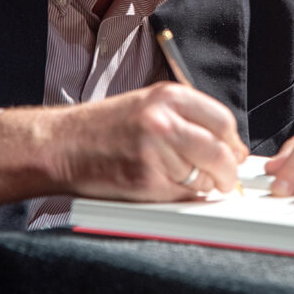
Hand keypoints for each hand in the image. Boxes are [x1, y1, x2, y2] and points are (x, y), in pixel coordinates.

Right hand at [0, 82, 247, 205]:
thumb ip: (185, 118)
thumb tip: (225, 143)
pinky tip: (165, 187)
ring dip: (204, 185)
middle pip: (221, 151)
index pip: (223, 120)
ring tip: (188, 181)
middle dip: (228, 170)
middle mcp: (164, 120)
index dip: (232, 142)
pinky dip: (181, 196)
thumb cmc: (102, 128)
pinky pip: (181, 195)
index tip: (233, 153)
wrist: (61, 145)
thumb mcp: (148, 105)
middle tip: (224, 178)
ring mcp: (156, 151)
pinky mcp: (146, 180)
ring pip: (204, 177)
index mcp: (168, 96)